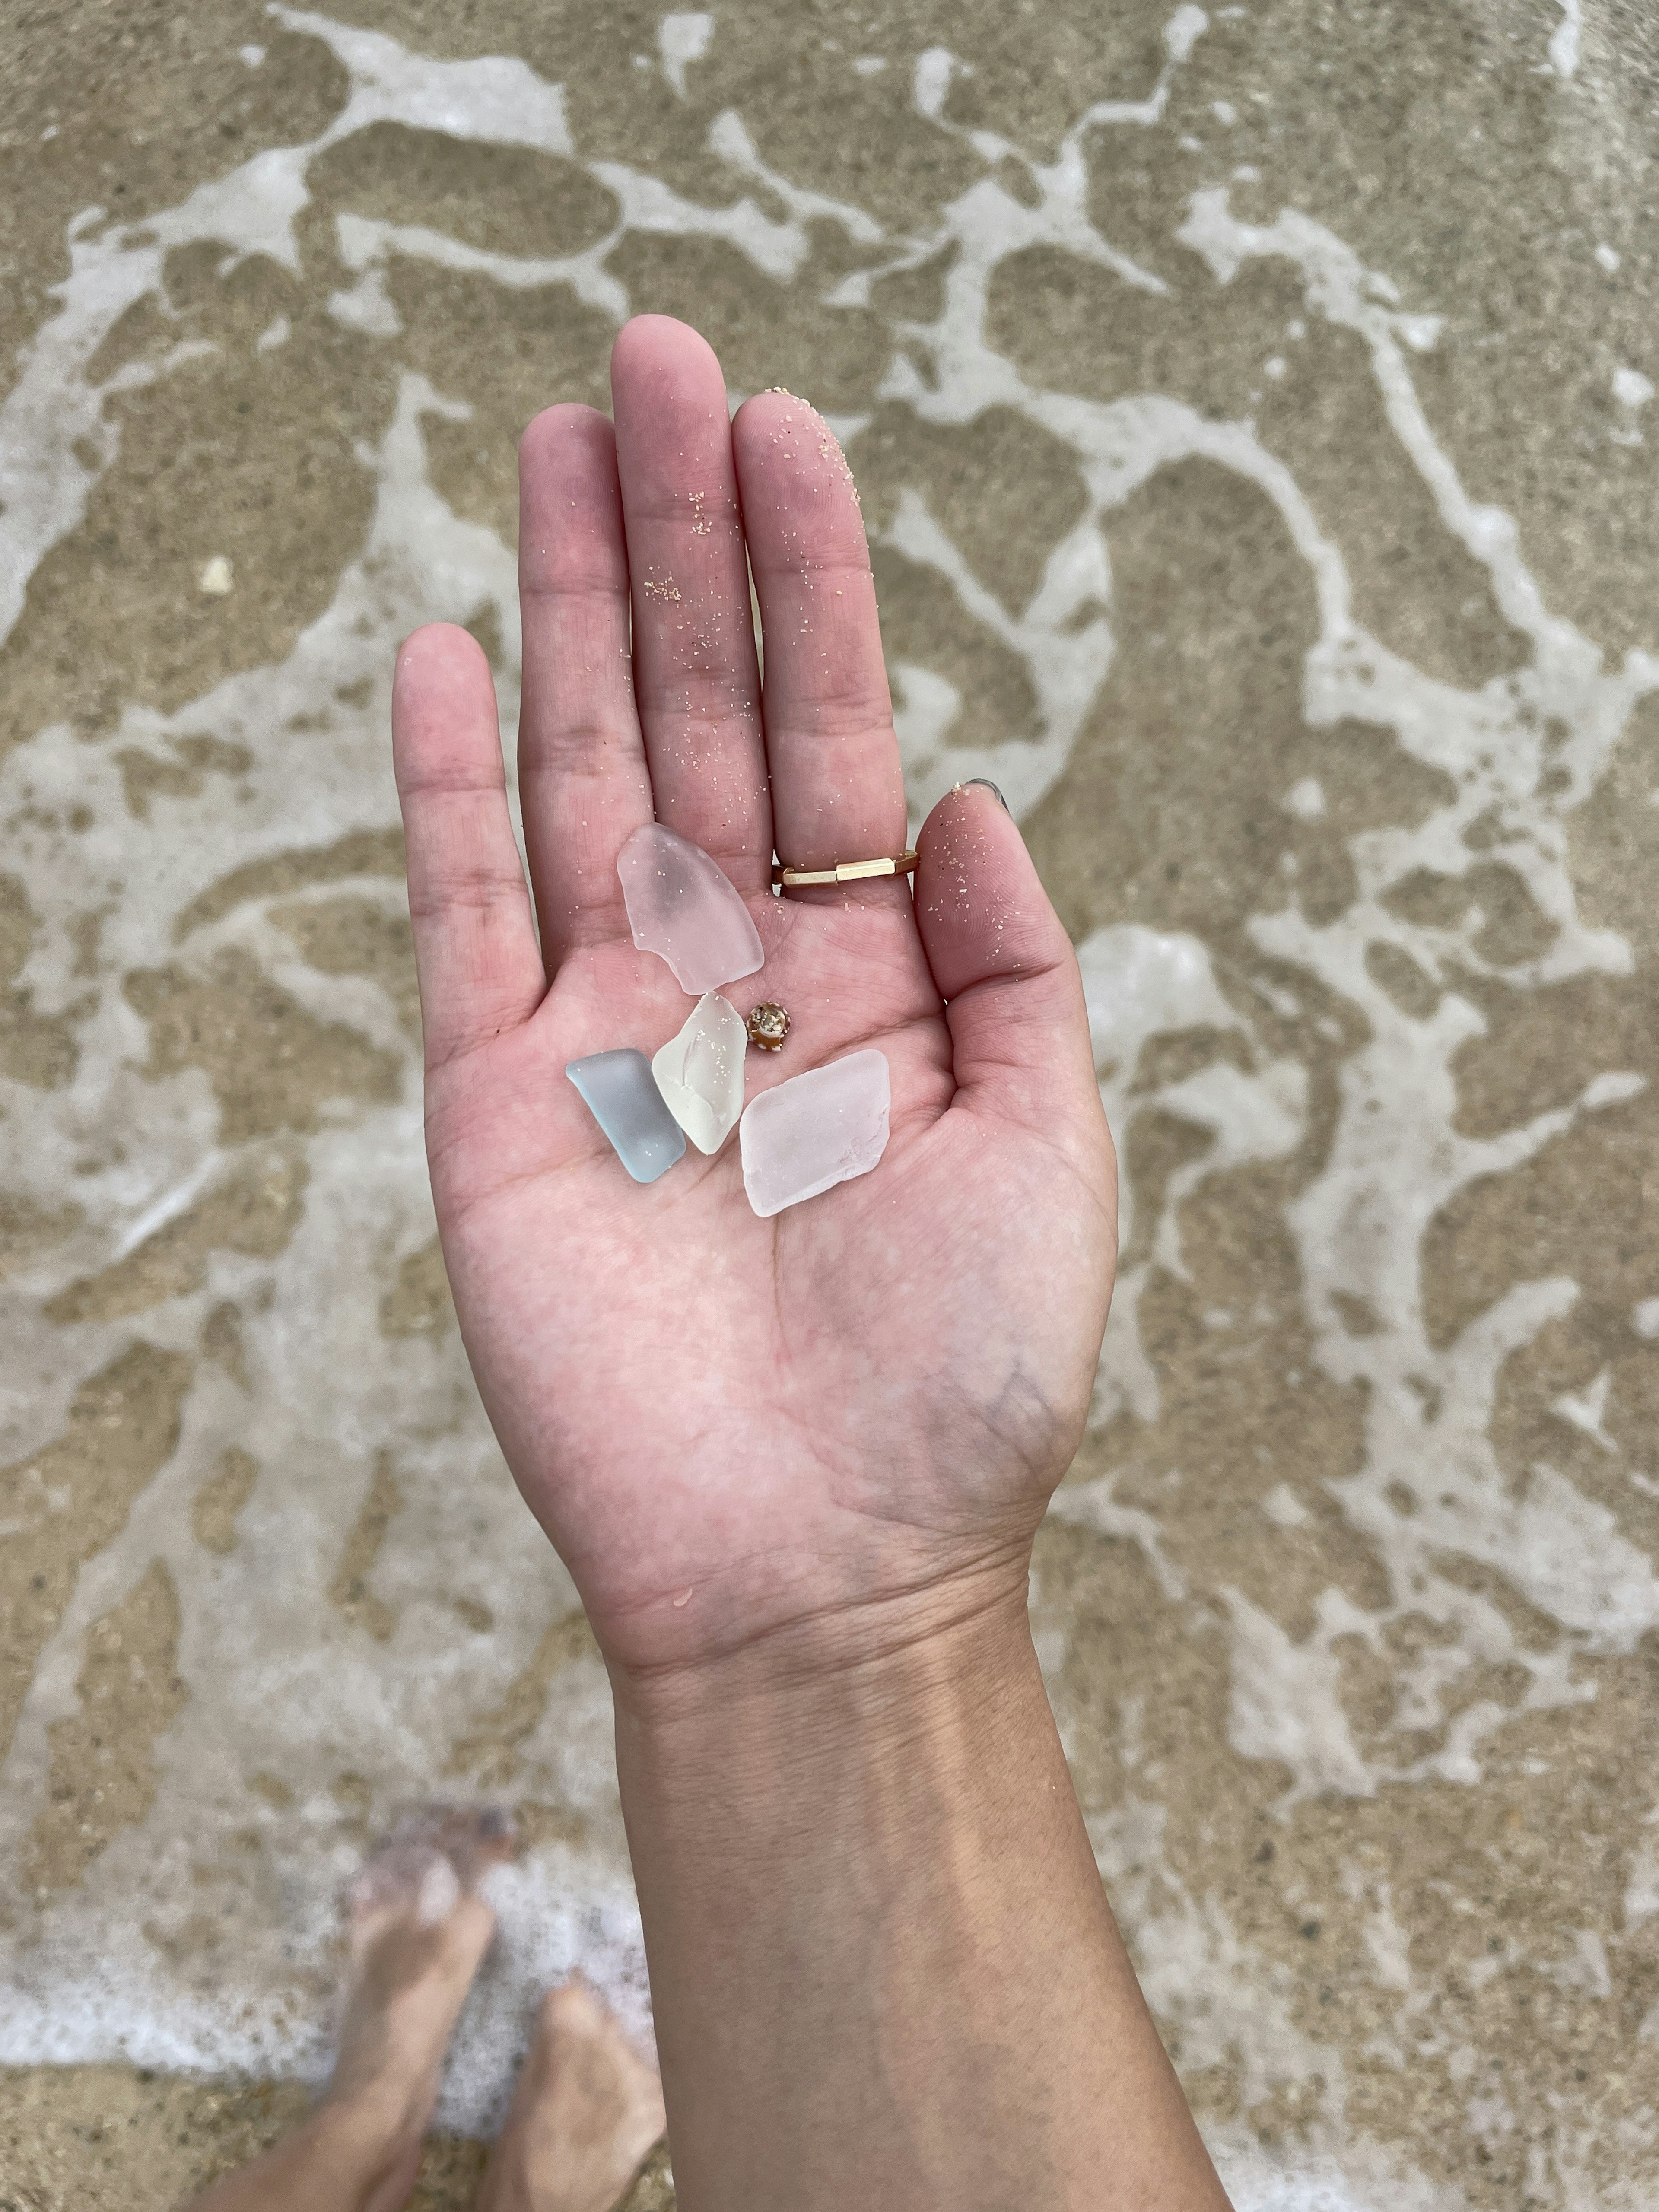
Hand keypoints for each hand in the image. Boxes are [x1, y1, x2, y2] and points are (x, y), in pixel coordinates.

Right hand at [391, 315, 1116, 1684]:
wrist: (828, 1563)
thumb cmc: (964, 1382)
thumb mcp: (1051, 1151)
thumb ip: (1014, 967)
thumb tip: (959, 796)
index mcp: (864, 983)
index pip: (823, 735)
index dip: (810, 582)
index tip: (782, 431)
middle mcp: (728, 978)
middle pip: (694, 714)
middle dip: (681, 541)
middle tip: (655, 362)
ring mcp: (604, 1029)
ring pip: (578, 770)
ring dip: (571, 605)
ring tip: (562, 439)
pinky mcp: (497, 1103)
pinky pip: (458, 911)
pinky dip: (448, 784)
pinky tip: (455, 645)